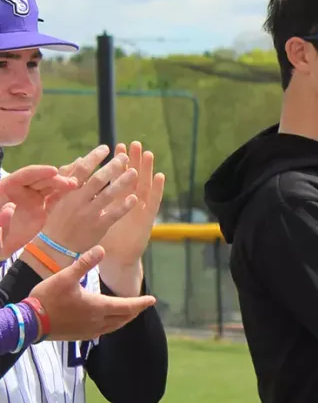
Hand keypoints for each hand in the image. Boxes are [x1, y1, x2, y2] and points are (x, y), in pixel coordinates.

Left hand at [0, 164, 77, 256]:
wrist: (0, 247)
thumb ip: (0, 224)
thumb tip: (8, 209)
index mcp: (3, 193)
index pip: (19, 178)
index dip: (36, 173)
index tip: (54, 171)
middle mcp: (17, 193)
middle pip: (35, 180)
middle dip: (53, 178)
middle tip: (71, 183)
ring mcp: (29, 200)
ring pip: (45, 186)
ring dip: (60, 183)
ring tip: (74, 185)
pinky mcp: (39, 208)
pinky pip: (51, 197)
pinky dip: (61, 193)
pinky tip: (72, 190)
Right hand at [28, 245, 156, 340]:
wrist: (30, 322)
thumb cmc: (47, 298)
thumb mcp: (65, 277)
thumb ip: (84, 263)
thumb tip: (101, 249)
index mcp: (98, 307)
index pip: (127, 306)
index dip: (141, 303)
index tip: (152, 300)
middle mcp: (97, 321)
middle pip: (124, 318)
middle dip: (135, 311)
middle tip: (144, 304)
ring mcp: (89, 330)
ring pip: (114, 326)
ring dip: (124, 319)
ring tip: (129, 313)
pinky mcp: (80, 336)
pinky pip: (103, 332)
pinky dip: (112, 325)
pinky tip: (108, 322)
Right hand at [38, 146, 138, 263]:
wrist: (55, 247)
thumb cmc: (57, 220)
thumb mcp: (58, 198)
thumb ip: (69, 180)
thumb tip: (81, 160)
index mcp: (67, 192)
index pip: (81, 170)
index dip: (94, 158)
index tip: (106, 147)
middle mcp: (78, 201)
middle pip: (97, 180)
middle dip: (112, 167)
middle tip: (125, 156)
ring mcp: (89, 214)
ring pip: (108, 195)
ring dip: (122, 182)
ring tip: (135, 171)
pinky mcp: (98, 227)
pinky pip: (114, 214)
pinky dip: (124, 206)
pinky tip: (135, 198)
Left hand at [97, 142, 164, 294]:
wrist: (115, 259)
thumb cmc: (100, 240)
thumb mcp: (88, 219)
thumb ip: (82, 202)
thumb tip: (72, 182)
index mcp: (113, 201)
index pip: (115, 177)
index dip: (115, 162)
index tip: (114, 147)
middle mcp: (129, 202)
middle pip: (132, 176)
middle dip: (132, 160)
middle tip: (133, 143)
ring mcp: (140, 209)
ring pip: (144, 184)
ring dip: (147, 169)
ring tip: (148, 153)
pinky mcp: (147, 219)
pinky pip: (153, 202)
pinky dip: (157, 189)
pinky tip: (160, 176)